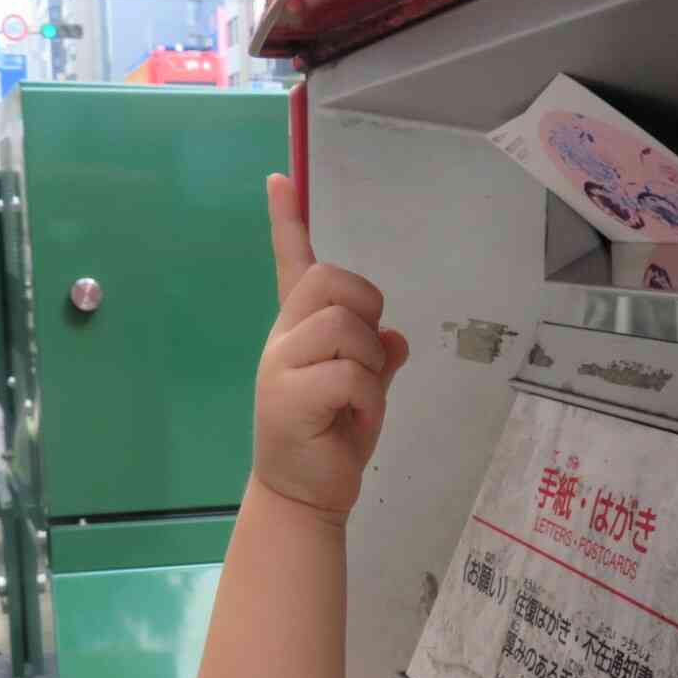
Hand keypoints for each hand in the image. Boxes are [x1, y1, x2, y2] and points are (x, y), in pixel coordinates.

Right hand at [254, 175, 407, 519]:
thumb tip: (397, 340)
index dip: (286, 222)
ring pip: (349, 328)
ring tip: (355, 403)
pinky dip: (367, 399)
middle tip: (366, 359)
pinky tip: (350, 423)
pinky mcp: (288, 396)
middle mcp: (283, 340)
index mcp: (297, 333)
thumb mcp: (364, 394)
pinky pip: (352, 373)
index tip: (280, 178)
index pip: (292, 265)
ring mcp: (281, 366)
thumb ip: (378, 361)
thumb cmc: (330, 444)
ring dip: (371, 365)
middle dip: (366, 311)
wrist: (304, 498)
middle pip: (332, 281)